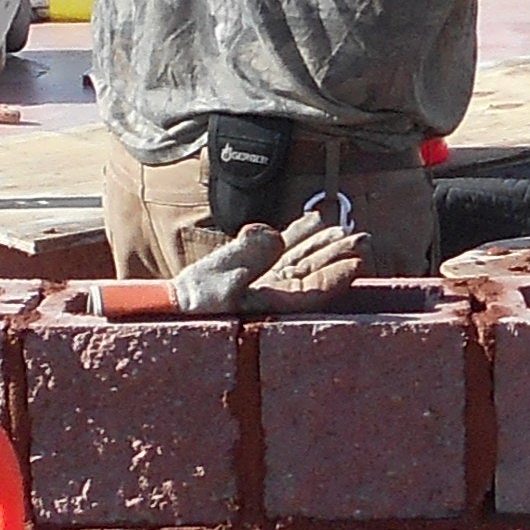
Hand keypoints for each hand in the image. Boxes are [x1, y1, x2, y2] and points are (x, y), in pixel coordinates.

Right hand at [169, 209, 365, 313]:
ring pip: (299, 260)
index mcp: (272, 306)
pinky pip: (279, 252)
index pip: (314, 290)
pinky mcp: (251, 272)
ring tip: (342, 226)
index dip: (337, 274)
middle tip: (362, 238)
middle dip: (336, 254)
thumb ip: (247, 258)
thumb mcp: (218, 284)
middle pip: (312, 272)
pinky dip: (294, 235)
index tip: (357, 259)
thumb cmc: (191, 307)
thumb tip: (273, 233)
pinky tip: (311, 221)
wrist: (167, 307)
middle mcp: (274, 296)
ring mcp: (263, 283)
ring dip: (320, 243)